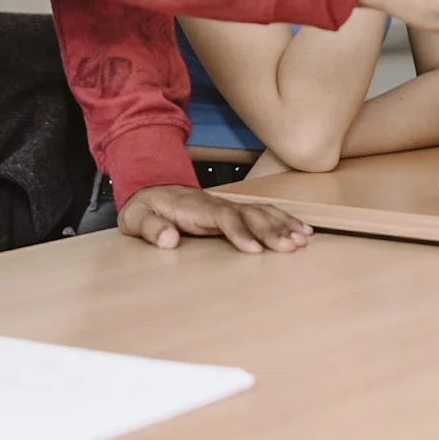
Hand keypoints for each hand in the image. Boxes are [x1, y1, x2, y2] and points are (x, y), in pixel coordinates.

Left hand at [117, 184, 312, 253]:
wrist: (149, 190)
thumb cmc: (144, 208)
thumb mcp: (136, 219)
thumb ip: (151, 228)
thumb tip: (170, 239)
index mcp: (194, 207)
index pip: (222, 217)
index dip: (239, 232)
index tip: (254, 250)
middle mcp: (216, 203)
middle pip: (249, 213)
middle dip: (271, 230)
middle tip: (291, 247)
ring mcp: (227, 205)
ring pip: (261, 211)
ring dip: (282, 224)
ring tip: (303, 239)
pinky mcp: (234, 210)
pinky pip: (263, 212)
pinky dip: (283, 219)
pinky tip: (301, 229)